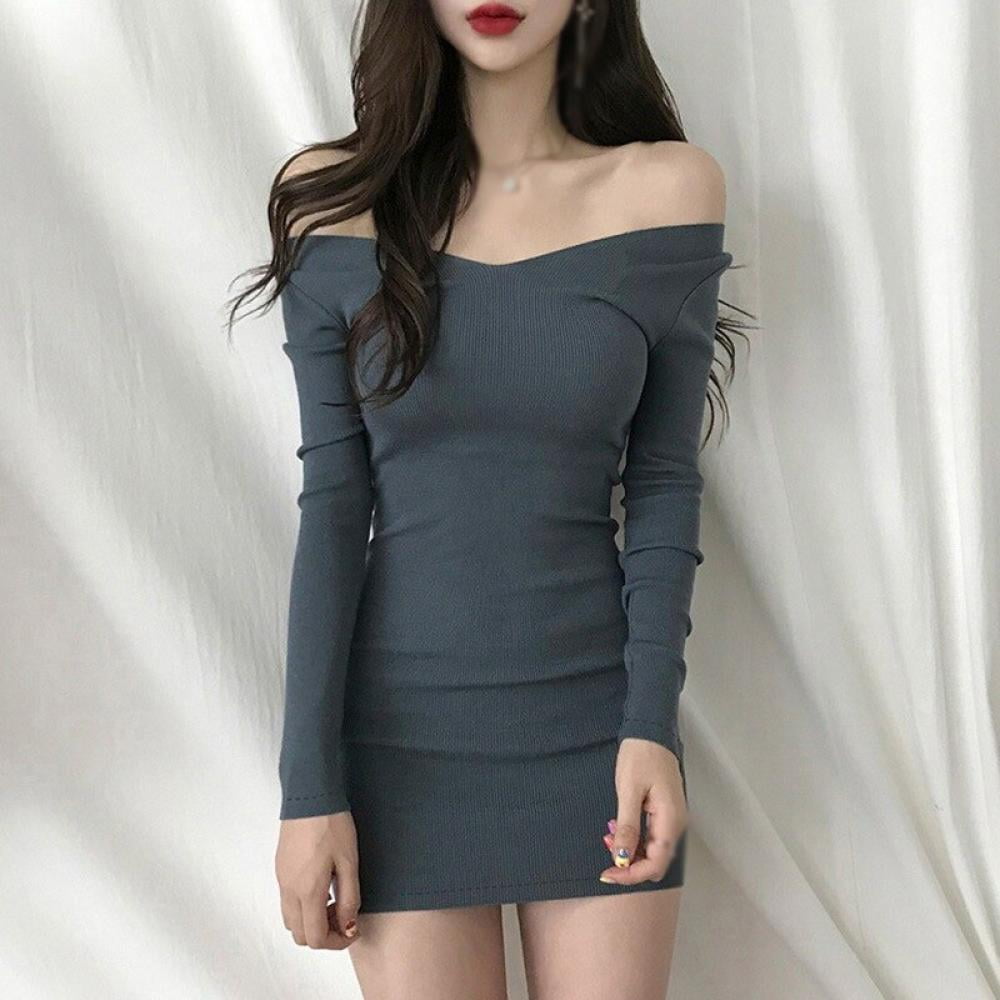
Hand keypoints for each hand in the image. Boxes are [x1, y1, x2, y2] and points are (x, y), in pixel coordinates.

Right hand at [276, 810, 360, 948]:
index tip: (352, 929)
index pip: (315, 938)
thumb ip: (349, 897)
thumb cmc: (332, 824)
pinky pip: (287, 901)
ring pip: (290, 919)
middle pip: (299, 934)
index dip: (336, 942)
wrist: (310, 796)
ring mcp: (281, 879)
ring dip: (311, 921)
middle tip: (343, 916)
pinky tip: (322, 885)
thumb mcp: (349, 862)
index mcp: (308, 891)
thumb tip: (347, 925)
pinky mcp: (280, 868)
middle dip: (322, 934)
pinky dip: (303, 905)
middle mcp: (289, 890)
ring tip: (333, 900)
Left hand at [599, 738, 686, 883]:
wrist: (650, 732)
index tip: (607, 873)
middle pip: (656, 862)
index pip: (656, 864)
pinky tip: (618, 832)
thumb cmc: (640, 757)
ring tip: (608, 840)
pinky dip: (635, 841)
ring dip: (631, 854)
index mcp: (670, 820)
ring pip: (653, 851)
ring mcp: (671, 819)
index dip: (632, 875)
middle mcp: (675, 824)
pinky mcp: (664, 813)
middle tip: (605, 855)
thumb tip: (621, 858)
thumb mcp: (629, 791)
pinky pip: (651, 838)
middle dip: (630, 865)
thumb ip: (627, 827)